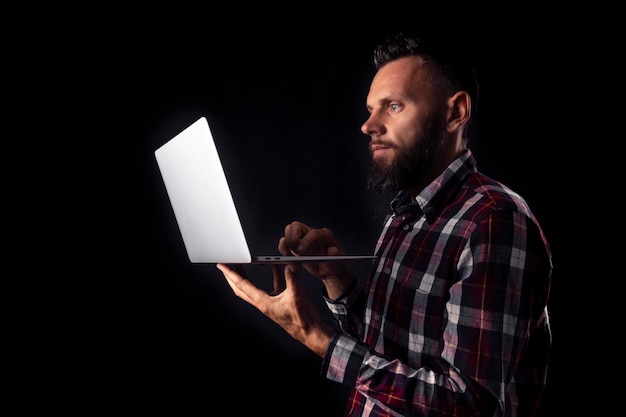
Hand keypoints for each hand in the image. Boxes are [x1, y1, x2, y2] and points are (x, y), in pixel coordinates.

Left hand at [216, 262, 333, 356]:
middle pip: (242, 288)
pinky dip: (272, 275)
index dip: (231, 274)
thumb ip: (292, 278)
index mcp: (263, 303)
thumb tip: (289, 264)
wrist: (312, 333)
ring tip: (244, 263)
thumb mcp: (297, 296)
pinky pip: (272, 285)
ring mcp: (271, 303)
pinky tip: (276, 266)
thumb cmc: (303, 321)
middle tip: (227, 264)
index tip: (222, 265)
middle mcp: (264, 303)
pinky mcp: (280, 302)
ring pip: (254, 287)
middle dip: (232, 276)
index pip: (242, 285)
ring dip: (248, 275)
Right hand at [278, 221, 354, 297]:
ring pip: (288, 232)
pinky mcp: (295, 246)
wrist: (329, 270)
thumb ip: (336, 256)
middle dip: (293, 239)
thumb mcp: (339, 263)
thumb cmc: (335, 264)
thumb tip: (332, 251)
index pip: (313, 233)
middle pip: (295, 226)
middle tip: (296, 253)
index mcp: (324, 235)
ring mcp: (302, 238)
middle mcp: (312, 234)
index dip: (306, 241)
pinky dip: (284, 251)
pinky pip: (284, 243)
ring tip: (293, 259)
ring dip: (287, 245)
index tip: (301, 252)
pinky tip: (291, 262)